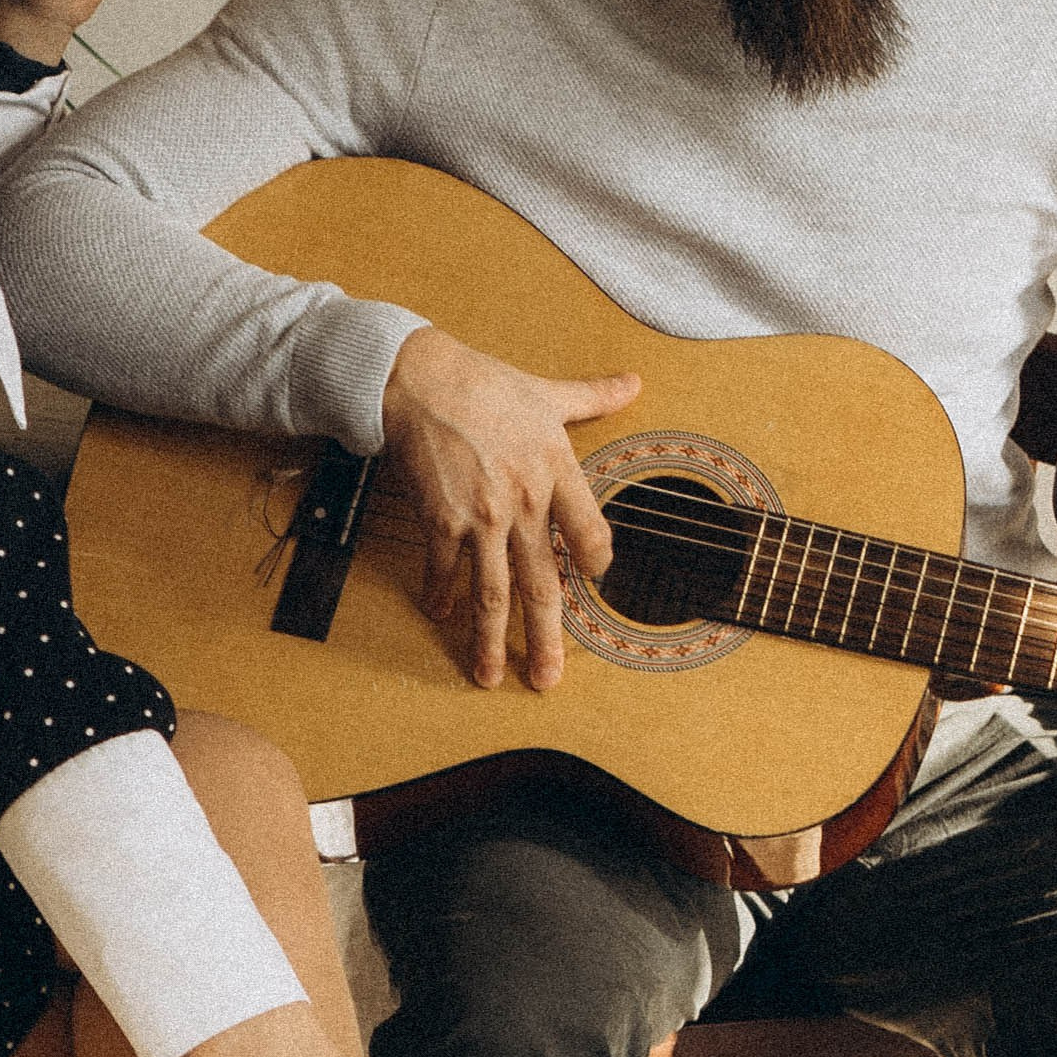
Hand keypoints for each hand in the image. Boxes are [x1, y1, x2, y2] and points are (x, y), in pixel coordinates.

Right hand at [382, 327, 640, 689]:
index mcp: (557, 471)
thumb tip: (633, 382)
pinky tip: (438, 615)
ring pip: (493, 593)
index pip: (592, 536)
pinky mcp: (442, 518)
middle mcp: (526, 502)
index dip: (594, 564)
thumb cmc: (486, 383)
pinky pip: (444, 570)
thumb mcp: (546, 392)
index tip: (588, 582)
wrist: (422, 377)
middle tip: (547, 679)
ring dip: (490, 641)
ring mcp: (483, 516)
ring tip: (489, 676)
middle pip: (542, 585)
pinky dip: (441, 596)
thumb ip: (592, 397)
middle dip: (544, 640)